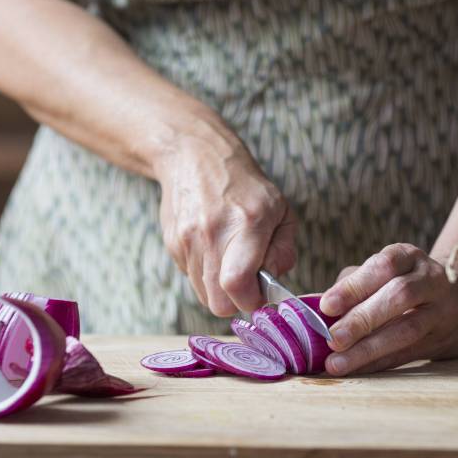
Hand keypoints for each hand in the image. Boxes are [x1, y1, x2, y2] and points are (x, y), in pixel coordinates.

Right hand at [154, 121, 296, 315]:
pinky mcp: (172, 245)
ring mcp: (187, 240)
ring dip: (220, 288)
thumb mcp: (281, 210)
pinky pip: (192, 277)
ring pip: (203, 294)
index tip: (261, 292)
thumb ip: (284, 250)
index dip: (252, 300)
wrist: (194, 155)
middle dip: (236, 301)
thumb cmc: (245, 185)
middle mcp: (213, 234)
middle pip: (218, 302)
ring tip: (230, 260)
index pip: (238, 284)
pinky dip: (206, 274)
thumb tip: (272, 283)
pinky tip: (214, 250)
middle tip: (247, 281)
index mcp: (246, 224)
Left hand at [319, 243, 457, 375]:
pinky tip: (355, 370)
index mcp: (410, 256)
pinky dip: (378, 363)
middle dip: (362, 319)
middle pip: (399, 296)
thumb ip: (353, 284)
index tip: (327, 305)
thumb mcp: (384, 272)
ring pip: (407, 329)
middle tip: (332, 339)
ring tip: (337, 363)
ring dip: (369, 348)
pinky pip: (407, 353)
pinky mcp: (442, 339)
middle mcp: (431, 279)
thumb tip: (315, 308)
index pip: (384, 266)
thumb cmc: (404, 283)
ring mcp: (441, 310)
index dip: (355, 285)